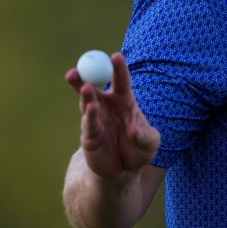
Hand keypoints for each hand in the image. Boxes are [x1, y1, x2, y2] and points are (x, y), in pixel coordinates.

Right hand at [66, 53, 160, 182]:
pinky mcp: (89, 136)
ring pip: (87, 103)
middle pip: (93, 88)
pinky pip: (88, 124)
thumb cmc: (138, 150)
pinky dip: (91, 119)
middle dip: (83, 78)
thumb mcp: (150, 143)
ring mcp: (95, 120)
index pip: (121, 80)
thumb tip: (132, 129)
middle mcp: (106, 107)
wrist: (123, 172)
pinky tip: (92, 110)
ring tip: (87, 89)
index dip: (118, 68)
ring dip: (86, 96)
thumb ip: (145, 136)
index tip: (115, 56)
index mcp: (124, 100)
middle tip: (75, 71)